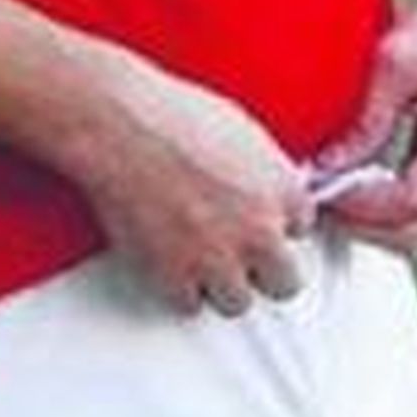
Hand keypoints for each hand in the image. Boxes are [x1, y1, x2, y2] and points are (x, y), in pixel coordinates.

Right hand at [60, 50, 312, 314]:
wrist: (115, 123)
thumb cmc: (168, 112)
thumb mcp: (237, 128)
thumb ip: (262, 170)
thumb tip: (264, 188)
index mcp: (281, 188)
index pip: (301, 227)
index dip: (272, 223)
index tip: (252, 218)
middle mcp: (260, 230)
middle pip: (284, 281)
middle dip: (260, 268)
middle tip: (234, 251)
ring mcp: (221, 258)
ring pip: (236, 301)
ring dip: (216, 282)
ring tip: (191, 251)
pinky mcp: (179, 277)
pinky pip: (187, 303)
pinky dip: (173, 285)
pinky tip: (162, 253)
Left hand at [310, 0, 416, 253]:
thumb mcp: (396, 63)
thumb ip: (367, 118)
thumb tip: (329, 163)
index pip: (409, 204)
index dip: (360, 206)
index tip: (322, 189)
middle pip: (414, 230)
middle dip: (362, 222)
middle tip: (320, 197)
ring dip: (373, 216)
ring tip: (333, 185)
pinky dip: (386, 201)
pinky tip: (357, 176)